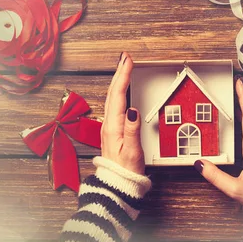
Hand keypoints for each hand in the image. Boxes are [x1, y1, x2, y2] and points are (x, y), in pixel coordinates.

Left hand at [101, 52, 145, 174]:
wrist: (117, 184)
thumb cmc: (125, 170)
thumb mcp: (132, 151)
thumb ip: (132, 130)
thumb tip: (133, 110)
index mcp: (113, 126)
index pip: (118, 95)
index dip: (123, 76)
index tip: (127, 61)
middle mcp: (109, 124)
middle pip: (113, 92)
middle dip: (119, 72)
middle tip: (125, 57)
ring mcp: (109, 126)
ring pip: (113, 97)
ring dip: (118, 80)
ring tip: (124, 67)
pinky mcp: (112, 130)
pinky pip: (115, 104)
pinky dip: (119, 91)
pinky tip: (122, 89)